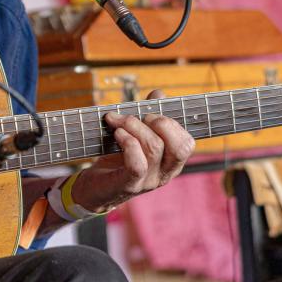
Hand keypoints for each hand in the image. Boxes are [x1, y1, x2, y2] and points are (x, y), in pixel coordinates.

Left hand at [71, 107, 195, 212]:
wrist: (94, 187)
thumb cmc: (117, 157)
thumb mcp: (135, 134)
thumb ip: (149, 114)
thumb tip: (159, 94)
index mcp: (171, 162)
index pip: (187, 143)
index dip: (172, 122)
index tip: (149, 111)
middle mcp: (165, 174)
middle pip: (179, 146)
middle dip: (159, 122)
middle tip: (137, 116)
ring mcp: (148, 181)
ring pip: (154, 148)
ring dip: (134, 126)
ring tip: (117, 121)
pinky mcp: (128, 185)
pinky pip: (137, 164)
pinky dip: (128, 143)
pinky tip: (117, 134)